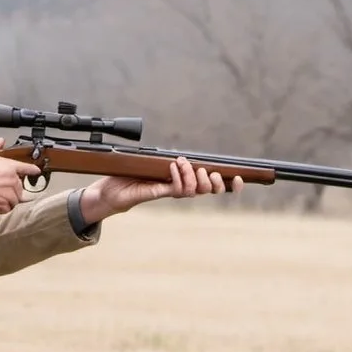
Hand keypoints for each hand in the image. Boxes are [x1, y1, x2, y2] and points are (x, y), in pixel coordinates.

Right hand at [0, 138, 40, 213]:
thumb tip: (0, 141)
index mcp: (10, 167)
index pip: (27, 169)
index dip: (32, 170)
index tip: (36, 171)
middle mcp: (12, 180)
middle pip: (20, 187)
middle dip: (12, 188)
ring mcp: (8, 193)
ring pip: (15, 199)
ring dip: (8, 199)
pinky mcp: (3, 204)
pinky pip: (8, 208)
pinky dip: (3, 207)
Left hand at [78, 156, 243, 223]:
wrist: (110, 191)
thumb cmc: (131, 177)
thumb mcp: (154, 166)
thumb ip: (170, 165)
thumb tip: (184, 158)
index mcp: (184, 181)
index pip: (212, 185)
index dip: (229, 185)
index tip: (240, 178)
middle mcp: (180, 189)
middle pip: (208, 190)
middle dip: (215, 182)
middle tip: (209, 172)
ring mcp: (169, 192)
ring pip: (193, 190)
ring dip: (193, 175)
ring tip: (183, 163)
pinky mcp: (157, 193)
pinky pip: (174, 189)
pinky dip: (177, 177)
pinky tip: (173, 166)